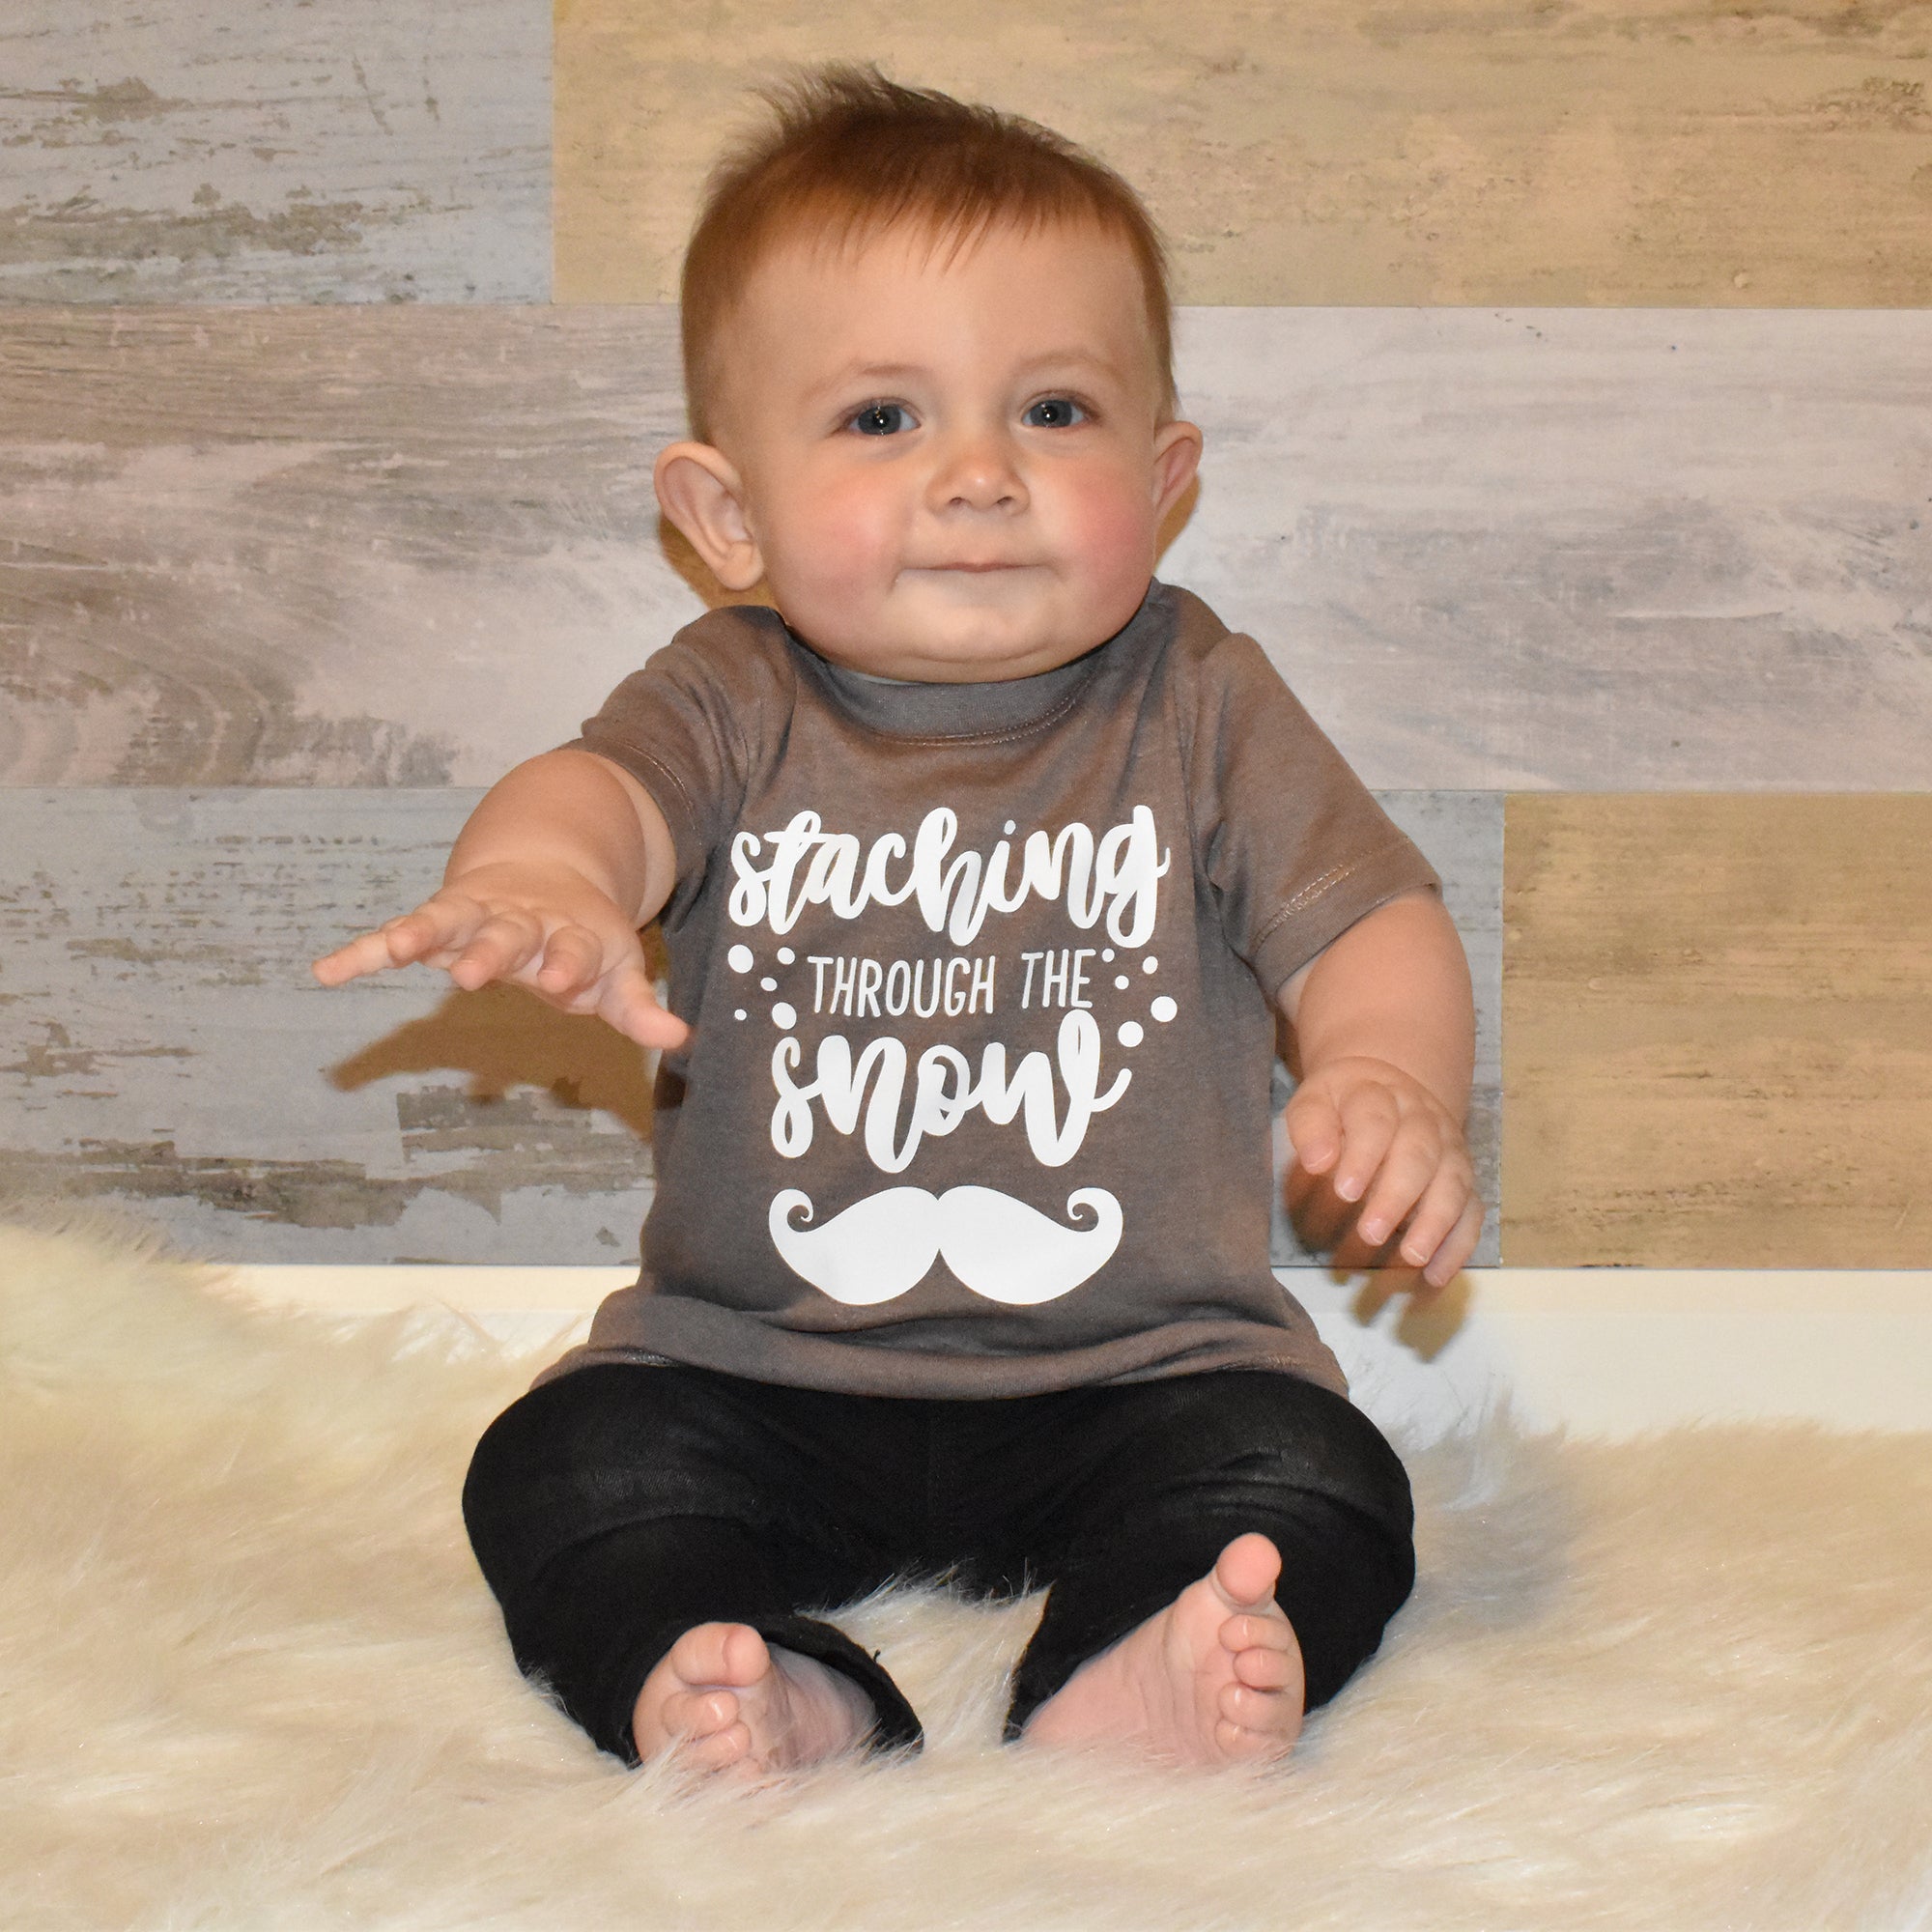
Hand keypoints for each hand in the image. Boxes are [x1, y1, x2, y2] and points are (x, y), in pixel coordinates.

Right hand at [311, 861, 690, 1051]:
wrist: (551, 869)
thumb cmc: (585, 940)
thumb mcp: (617, 971)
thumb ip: (637, 1008)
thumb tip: (679, 1039)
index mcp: (571, 935)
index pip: (573, 951)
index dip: (568, 965)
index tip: (560, 983)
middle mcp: (522, 921)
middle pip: (507, 935)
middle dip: (490, 952)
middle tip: (471, 975)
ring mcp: (478, 916)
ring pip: (448, 922)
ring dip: (422, 935)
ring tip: (393, 950)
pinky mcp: (440, 919)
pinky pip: (396, 934)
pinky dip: (363, 951)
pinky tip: (325, 972)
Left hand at [1283, 1055, 1481, 1290]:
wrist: (1388, 1087)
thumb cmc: (1342, 1105)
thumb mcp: (1315, 1102)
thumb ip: (1311, 1127)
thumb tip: (1317, 1161)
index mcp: (1381, 1096)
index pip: (1375, 1121)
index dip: (1362, 1157)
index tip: (1344, 1191)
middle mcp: (1423, 1119)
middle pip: (1419, 1155)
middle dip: (1397, 1197)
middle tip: (1371, 1233)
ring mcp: (1449, 1149)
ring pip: (1452, 1184)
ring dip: (1434, 1224)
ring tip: (1411, 1257)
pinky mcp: (1463, 1180)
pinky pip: (1471, 1213)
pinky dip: (1457, 1246)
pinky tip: (1435, 1275)